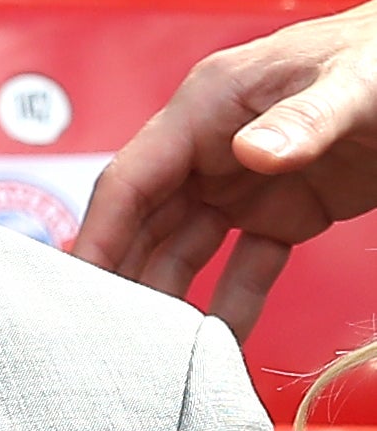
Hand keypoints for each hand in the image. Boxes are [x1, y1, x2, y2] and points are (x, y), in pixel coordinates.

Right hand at [71, 0, 376, 338]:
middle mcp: (212, 148)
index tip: (82, 281)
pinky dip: (235, 301)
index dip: (101, 231)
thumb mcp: (348, 84)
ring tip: (159, 347)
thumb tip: (252, 154)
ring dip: (171, 294)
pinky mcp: (283, 212)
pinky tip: (224, 339)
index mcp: (207, 106)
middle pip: (147, 221)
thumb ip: (302, 120)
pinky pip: (247, 264)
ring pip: (187, 248)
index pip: (133, 177)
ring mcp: (244, 183)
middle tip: (109, 329)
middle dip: (124, 273)